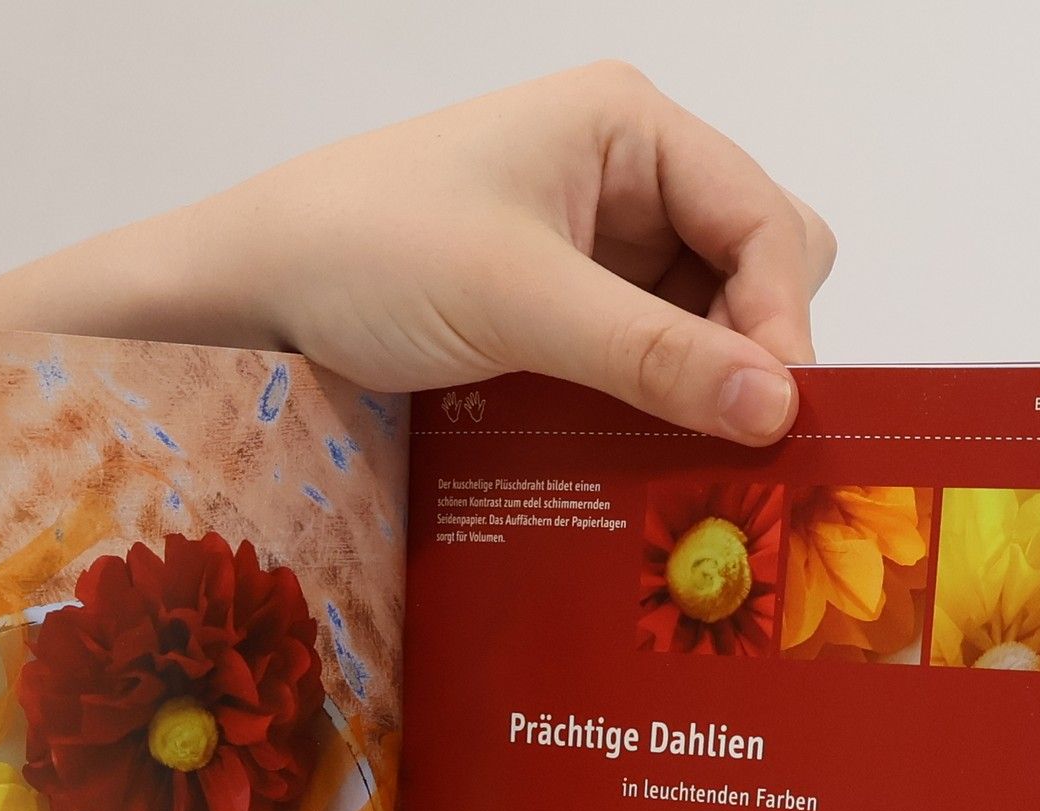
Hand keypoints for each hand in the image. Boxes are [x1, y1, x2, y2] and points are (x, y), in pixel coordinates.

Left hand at [207, 63, 834, 442]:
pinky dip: (656, 398)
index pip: (765, 219)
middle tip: (732, 440)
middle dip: (752, 349)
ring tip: (685, 456)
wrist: (256, 288)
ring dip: (704, 385)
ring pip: (706, 317)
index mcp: (629, 127)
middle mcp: (627, 173)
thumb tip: (776, 409)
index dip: (783, 320)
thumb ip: (652, 355)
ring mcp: (597, 241)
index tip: (780, 418)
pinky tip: (642, 446)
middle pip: (755, 264)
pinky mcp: (563, 302)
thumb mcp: (519, 302)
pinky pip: (646, 352)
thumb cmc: (368, 253)